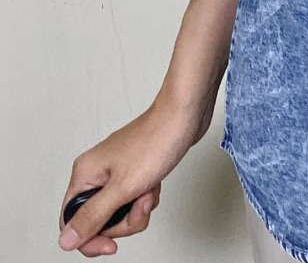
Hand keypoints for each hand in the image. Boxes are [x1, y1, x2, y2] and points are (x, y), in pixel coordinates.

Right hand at [58, 96, 206, 255]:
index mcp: (85, 174)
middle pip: (99, 220)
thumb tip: (66, 240)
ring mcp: (117, 172)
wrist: (186, 115)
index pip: (71, 222)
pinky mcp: (136, 171)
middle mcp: (97, 173)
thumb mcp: (123, 187)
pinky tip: (156, 183)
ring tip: (149, 189)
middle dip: (124, 219)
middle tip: (139, 202)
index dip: (89, 239)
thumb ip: (93, 216)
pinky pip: (135, 200)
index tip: (110, 246)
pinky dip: (147, 197)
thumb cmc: (157, 139)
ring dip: (139, 207)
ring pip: (120, 212)